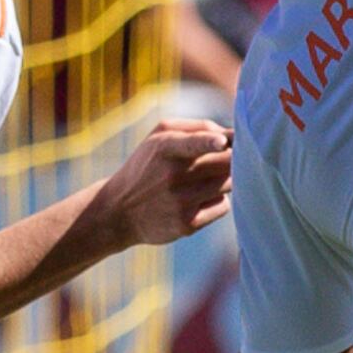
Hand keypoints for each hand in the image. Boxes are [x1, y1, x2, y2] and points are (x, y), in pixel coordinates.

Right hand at [93, 118, 232, 247]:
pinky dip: (217, 200)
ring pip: (229, 183)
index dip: (211, 141)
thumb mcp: (159, 136)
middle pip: (226, 161)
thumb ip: (196, 127)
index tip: (223, 142)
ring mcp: (181, 201)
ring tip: (200, 180)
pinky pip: (224, 205)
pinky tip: (197, 200)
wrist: (119, 210)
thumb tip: (233, 136)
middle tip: (223, 158)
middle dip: (233, 157)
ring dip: (224, 179)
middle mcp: (172, 175)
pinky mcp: (188, 224)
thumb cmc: (148, 165)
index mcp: (165, 148)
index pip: (192, 143)